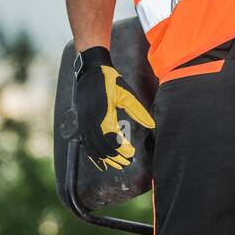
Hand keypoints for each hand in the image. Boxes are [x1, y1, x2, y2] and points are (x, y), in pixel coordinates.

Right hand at [74, 47, 155, 170]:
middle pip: (101, 146)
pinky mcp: (82, 122)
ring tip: (117, 164)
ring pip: (92, 147)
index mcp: (103, 114)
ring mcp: (84, 122)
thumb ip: (138, 111)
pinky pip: (86, 143)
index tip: (132, 154)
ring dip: (105, 158)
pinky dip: (93, 154)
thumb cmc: (111, 81)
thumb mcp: (127, 95)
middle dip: (115, 156)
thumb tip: (152, 125)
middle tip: (127, 162)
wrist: (91, 71)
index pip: (112, 138)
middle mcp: (90, 121)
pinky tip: (101, 160)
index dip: (122, 148)